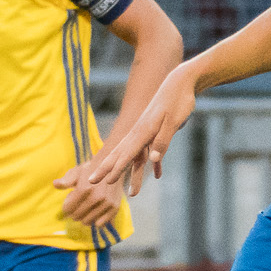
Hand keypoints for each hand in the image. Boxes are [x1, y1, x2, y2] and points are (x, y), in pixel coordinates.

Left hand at [53, 163, 127, 226]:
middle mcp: (97, 197)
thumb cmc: (89, 171)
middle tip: (78, 205)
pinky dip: (95, 221)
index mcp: (84, 188)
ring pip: (87, 222)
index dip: (66, 207)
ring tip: (86, 208)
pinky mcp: (114, 207)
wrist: (111, 167)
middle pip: (76, 216)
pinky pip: (100, 224)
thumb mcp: (76, 172)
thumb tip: (55, 184)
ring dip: (84, 217)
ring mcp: (106, 203)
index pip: (68, 209)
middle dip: (74, 213)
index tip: (69, 203)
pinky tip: (95, 212)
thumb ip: (66, 180)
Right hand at [82, 65, 197, 195]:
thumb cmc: (178, 101)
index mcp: (143, 131)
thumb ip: (163, 140)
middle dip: (106, 169)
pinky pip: (150, 150)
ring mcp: (146, 131)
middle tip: (90, 181)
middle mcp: (140, 132)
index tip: (107, 181)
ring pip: (133, 155)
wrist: (180, 82)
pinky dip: (153, 163)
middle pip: (120, 154)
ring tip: (125, 189)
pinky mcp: (155, 130)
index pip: (127, 154)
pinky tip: (157, 174)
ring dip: (129, 172)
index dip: (117, 169)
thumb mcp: (173, 121)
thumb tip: (153, 159)